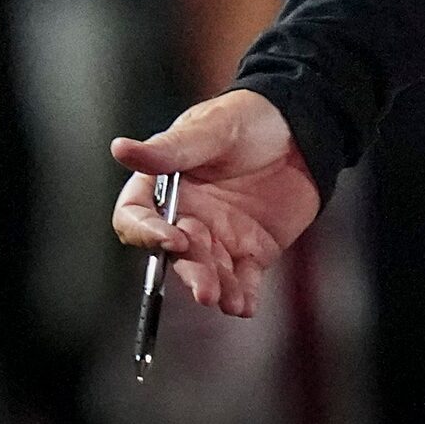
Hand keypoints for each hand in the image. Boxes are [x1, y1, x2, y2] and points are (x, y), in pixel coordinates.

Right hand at [111, 89, 320, 318]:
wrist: (304, 126)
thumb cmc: (249, 118)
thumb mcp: (211, 129)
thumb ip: (170, 150)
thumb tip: (120, 148)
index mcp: (165, 187)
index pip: (137, 218)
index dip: (146, 233)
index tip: (171, 237)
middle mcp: (187, 218)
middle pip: (175, 254)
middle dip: (190, 272)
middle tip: (206, 287)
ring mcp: (218, 237)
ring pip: (208, 272)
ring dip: (215, 289)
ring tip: (227, 300)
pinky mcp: (252, 250)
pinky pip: (244, 279)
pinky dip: (243, 296)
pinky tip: (245, 306)